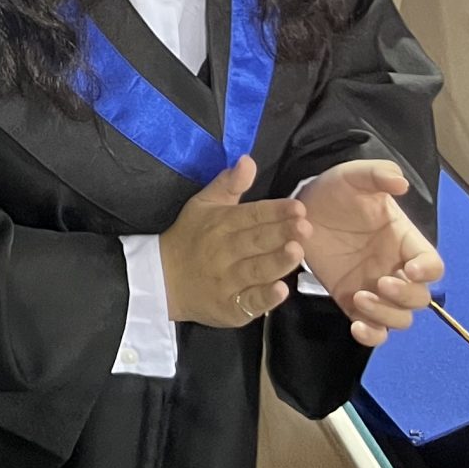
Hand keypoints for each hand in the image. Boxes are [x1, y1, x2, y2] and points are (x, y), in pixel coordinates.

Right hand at [159, 156, 308, 327]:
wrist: (163, 279)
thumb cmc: (191, 237)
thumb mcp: (203, 204)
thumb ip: (229, 183)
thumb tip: (248, 160)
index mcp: (220, 222)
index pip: (251, 215)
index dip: (274, 211)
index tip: (298, 207)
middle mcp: (223, 251)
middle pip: (255, 241)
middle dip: (281, 233)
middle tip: (305, 227)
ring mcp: (226, 281)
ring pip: (255, 270)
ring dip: (277, 261)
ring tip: (296, 251)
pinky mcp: (229, 307)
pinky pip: (249, 302)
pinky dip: (264, 297)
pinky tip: (280, 290)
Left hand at [296, 159, 442, 347]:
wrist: (298, 210)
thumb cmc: (334, 192)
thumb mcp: (352, 176)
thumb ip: (376, 175)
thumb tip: (401, 183)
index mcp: (404, 241)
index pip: (432, 264)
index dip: (427, 271)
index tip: (410, 268)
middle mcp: (395, 269)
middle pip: (420, 298)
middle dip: (405, 296)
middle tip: (380, 283)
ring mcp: (375, 290)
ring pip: (399, 318)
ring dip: (386, 315)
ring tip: (360, 298)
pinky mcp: (352, 303)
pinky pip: (373, 330)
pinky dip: (372, 335)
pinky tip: (357, 325)